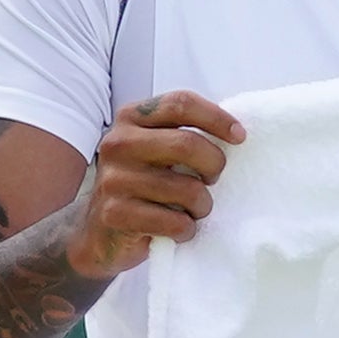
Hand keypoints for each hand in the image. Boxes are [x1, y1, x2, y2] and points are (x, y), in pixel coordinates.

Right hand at [61, 91, 241, 279]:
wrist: (98, 234)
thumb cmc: (141, 187)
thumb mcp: (155, 150)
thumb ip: (183, 134)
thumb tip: (234, 132)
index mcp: (131, 118)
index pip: (181, 103)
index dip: (217, 118)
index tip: (240, 136)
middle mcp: (118, 143)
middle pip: (187, 144)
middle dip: (214, 165)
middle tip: (212, 179)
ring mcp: (114, 179)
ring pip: (187, 189)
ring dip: (202, 205)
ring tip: (193, 210)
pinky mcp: (115, 214)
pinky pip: (174, 222)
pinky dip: (186, 229)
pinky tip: (178, 228)